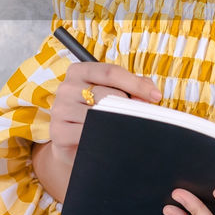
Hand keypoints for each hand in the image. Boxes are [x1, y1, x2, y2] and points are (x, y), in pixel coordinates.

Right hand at [46, 62, 161, 161]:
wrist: (73, 144)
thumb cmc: (97, 114)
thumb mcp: (113, 94)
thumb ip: (134, 87)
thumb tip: (151, 92)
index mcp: (79, 71)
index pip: (110, 72)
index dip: (136, 84)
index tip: (156, 96)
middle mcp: (67, 87)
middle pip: (107, 94)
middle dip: (129, 107)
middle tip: (141, 117)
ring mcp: (60, 109)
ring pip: (99, 115)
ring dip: (118, 124)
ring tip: (125, 129)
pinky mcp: (59, 131)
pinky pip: (89, 133)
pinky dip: (105, 137)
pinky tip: (111, 140)